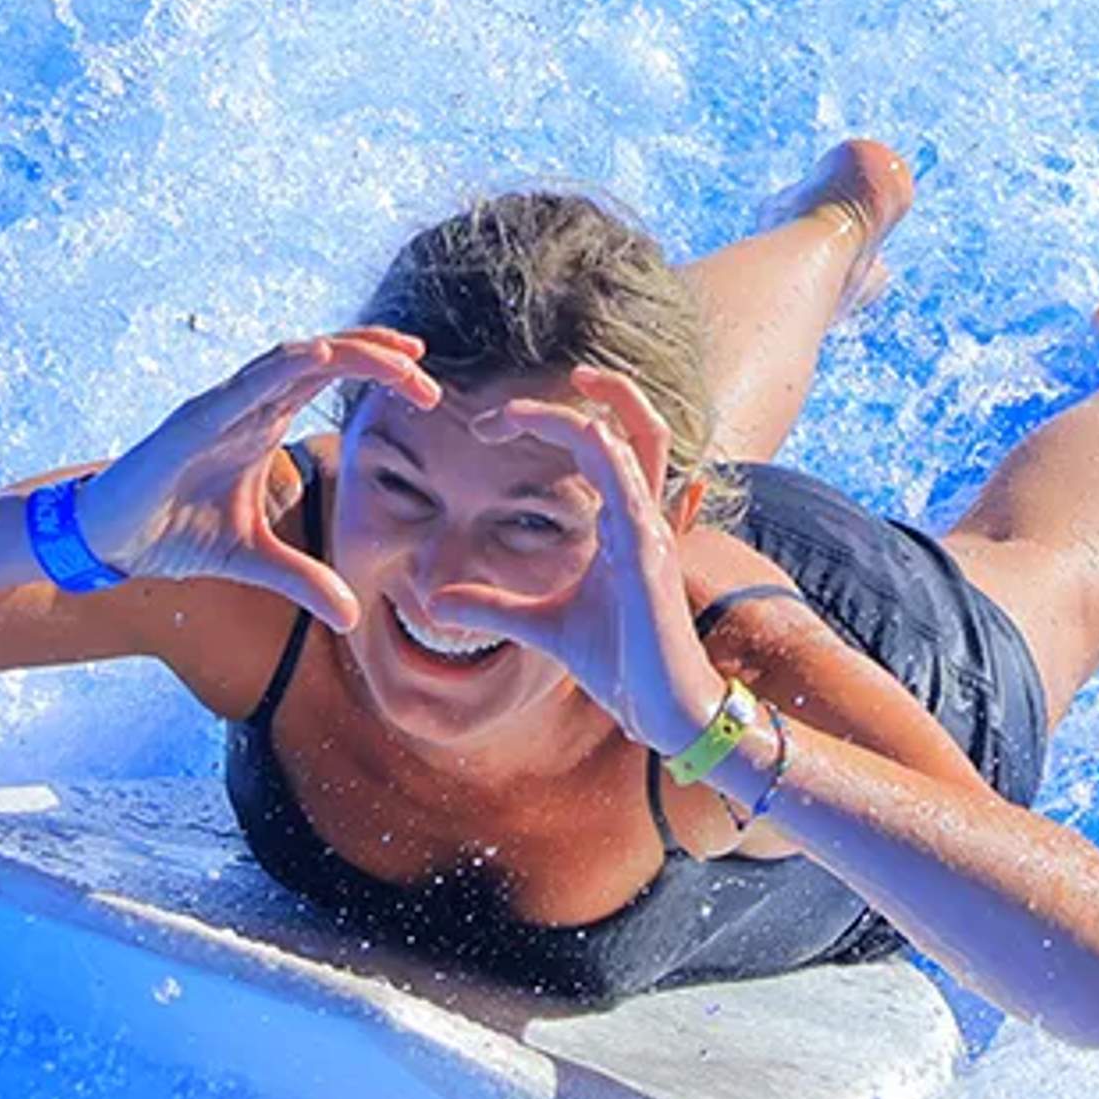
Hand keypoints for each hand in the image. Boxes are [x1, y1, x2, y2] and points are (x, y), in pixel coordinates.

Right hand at [72, 328, 434, 629]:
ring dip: (344, 352)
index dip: (376, 370)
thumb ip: (303, 580)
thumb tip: (350, 615)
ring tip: (392, 353)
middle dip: (375, 355)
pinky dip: (282, 367)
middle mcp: (245, 404)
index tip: (426, 382)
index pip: (328, 380)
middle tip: (424, 364)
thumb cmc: (174, 532)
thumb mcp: (255, 561)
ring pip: (289, 361)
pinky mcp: (190, 423)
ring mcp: (218, 408)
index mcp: (262, 422)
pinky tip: (319, 356)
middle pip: (320, 359)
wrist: (109, 540)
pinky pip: (242, 386)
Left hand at [419, 368, 727, 757]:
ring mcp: (651, 531)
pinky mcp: (650, 556)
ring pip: (634, 440)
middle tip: (520, 392)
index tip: (491, 424)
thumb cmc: (620, 665)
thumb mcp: (540, 627)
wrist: (663, 711)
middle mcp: (643, 515)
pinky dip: (602, 453)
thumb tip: (436, 603)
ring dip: (577, 415)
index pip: (603, 442)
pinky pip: (632, 486)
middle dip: (598, 387)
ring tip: (514, 412)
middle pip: (639, 423)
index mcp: (623, 521)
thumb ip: (493, 607)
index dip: (550, 420)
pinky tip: (571, 437)